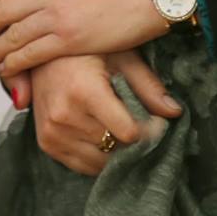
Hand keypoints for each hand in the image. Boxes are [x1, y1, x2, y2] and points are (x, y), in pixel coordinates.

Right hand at [25, 51, 182, 175]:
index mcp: (84, 90)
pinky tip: (103, 134)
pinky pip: (82, 165)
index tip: (157, 122)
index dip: (149, 130)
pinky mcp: (46, 143)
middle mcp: (64, 115)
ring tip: (121, 129)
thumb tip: (175, 112)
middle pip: (115, 148)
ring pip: (100, 162)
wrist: (41, 52)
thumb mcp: (121, 57)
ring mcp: (52, 132)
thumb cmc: (84, 50)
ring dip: (116, 151)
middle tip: (142, 124)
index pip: (127, 132)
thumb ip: (148, 86)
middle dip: (134, 141)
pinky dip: (98, 156)